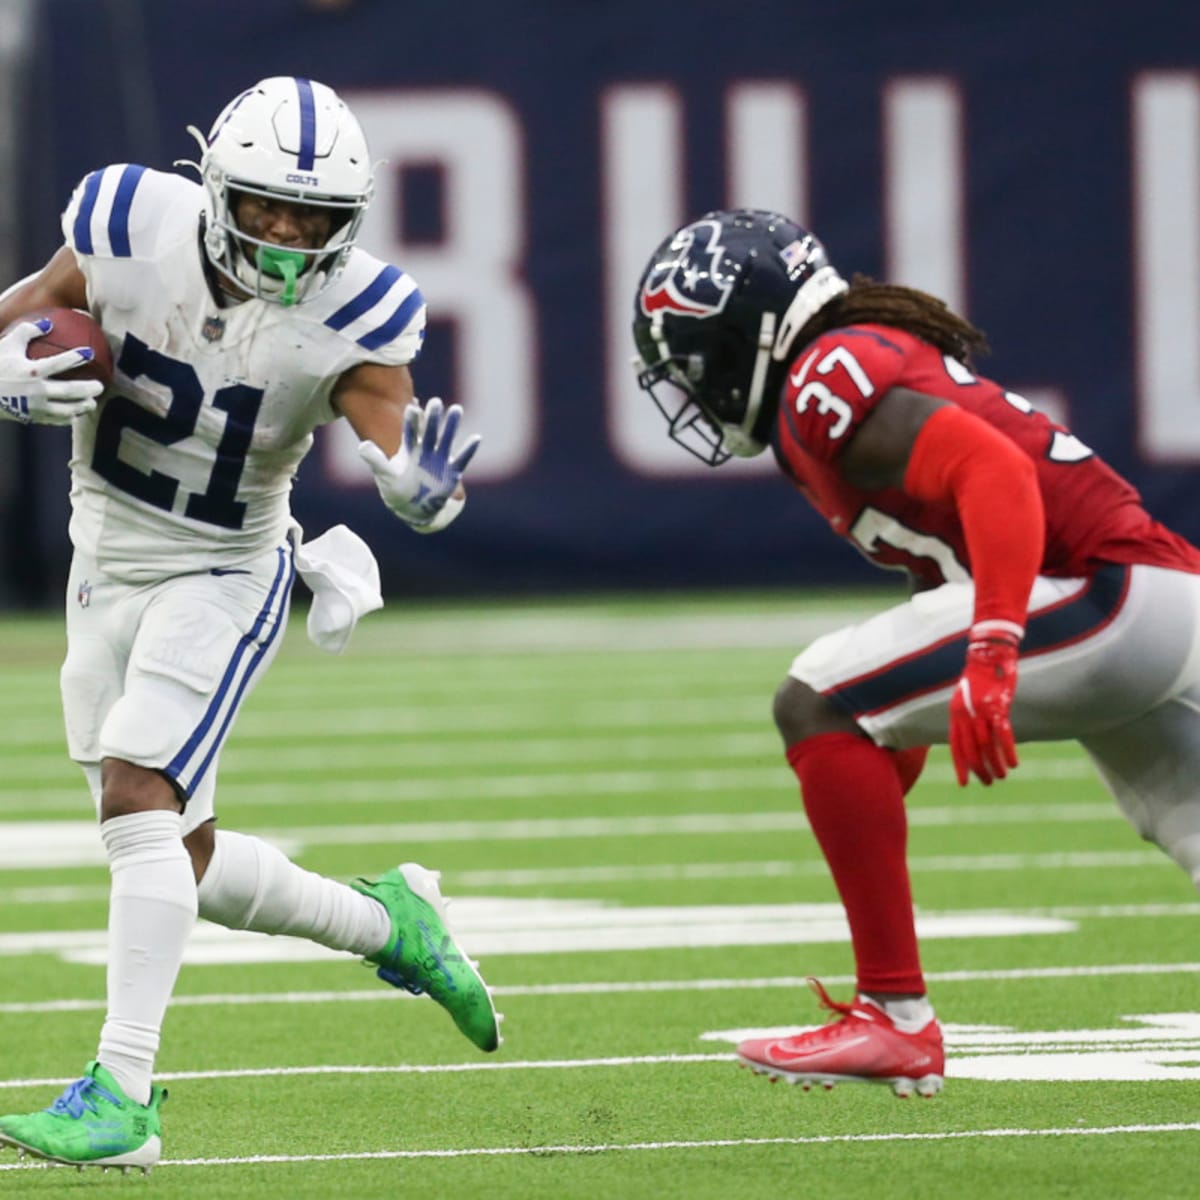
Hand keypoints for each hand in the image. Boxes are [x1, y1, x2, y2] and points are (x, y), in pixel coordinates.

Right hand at [0, 317, 102, 424]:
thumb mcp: (8, 343)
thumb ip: (27, 330)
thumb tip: (49, 322)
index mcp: (30, 371)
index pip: (58, 364)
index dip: (75, 358)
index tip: (89, 352)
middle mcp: (35, 390)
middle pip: (69, 391)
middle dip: (88, 389)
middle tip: (100, 386)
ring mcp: (34, 407)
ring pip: (65, 410)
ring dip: (81, 407)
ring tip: (92, 403)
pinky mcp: (31, 418)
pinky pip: (54, 419)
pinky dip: (66, 417)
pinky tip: (75, 414)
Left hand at [358, 397, 480, 527]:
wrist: (413, 507)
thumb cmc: (397, 489)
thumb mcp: (384, 475)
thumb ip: (375, 460)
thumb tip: (363, 445)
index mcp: (409, 449)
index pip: (410, 431)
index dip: (412, 420)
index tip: (413, 407)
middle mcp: (426, 451)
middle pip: (429, 431)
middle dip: (432, 418)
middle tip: (436, 402)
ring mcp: (440, 460)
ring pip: (447, 440)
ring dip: (452, 426)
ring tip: (457, 409)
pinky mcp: (452, 472)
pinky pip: (462, 459)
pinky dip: (469, 450)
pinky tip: (476, 438)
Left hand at [948, 631, 1019, 785]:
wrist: (989, 652)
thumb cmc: (981, 676)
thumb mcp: (967, 696)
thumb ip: (967, 716)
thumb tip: (974, 737)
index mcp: (955, 712)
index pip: (955, 745)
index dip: (960, 765)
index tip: (964, 783)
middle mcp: (965, 714)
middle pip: (970, 750)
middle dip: (979, 769)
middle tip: (989, 782)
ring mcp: (981, 711)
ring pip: (986, 746)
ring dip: (995, 764)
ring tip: (1002, 776)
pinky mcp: (998, 707)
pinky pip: (1003, 735)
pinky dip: (1008, 751)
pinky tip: (1014, 764)